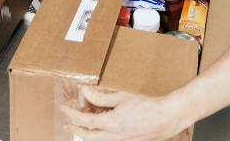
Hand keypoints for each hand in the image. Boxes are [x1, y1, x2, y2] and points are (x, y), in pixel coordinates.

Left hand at [61, 87, 190, 140]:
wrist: (166, 118)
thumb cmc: (147, 106)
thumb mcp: (121, 97)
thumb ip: (101, 97)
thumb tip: (85, 92)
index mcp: (110, 124)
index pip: (84, 121)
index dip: (71, 114)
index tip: (63, 107)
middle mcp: (113, 137)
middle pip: (87, 137)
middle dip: (75, 129)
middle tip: (67, 123)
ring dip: (86, 133)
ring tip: (81, 125)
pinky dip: (99, 134)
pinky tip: (100, 127)